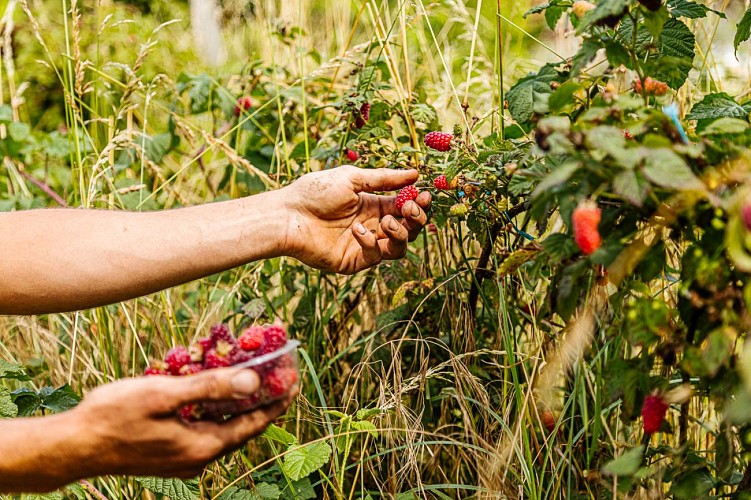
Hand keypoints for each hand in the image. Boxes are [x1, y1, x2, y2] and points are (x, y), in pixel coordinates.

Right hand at [71, 368, 293, 479]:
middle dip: (261, 396)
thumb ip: (209, 388)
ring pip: (223, 425)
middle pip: (243, 423)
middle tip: (275, 369)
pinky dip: (214, 407)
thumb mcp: (163, 395)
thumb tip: (253, 381)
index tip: (294, 378)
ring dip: (237, 399)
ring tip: (248, 372)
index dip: (277, 399)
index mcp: (204, 446)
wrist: (74, 446)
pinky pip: (204, 428)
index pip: (255, 421)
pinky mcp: (172, 454)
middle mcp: (200, 457)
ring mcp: (185, 458)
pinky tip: (209, 387)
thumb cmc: (113, 417)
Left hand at [282, 165, 430, 273]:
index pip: (406, 207)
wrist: (289, 215)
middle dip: (416, 219)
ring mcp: (365, 245)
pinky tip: (357, 230)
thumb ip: (384, 179)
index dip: (418, 203)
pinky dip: (372, 242)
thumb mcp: (352, 179)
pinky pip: (376, 256)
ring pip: (399, 247)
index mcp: (374, 204)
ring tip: (386, 222)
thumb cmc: (315, 192)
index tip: (424, 195)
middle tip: (410, 209)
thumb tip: (415, 173)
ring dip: (400, 233)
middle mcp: (373, 225)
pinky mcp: (354, 261)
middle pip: (409, 228)